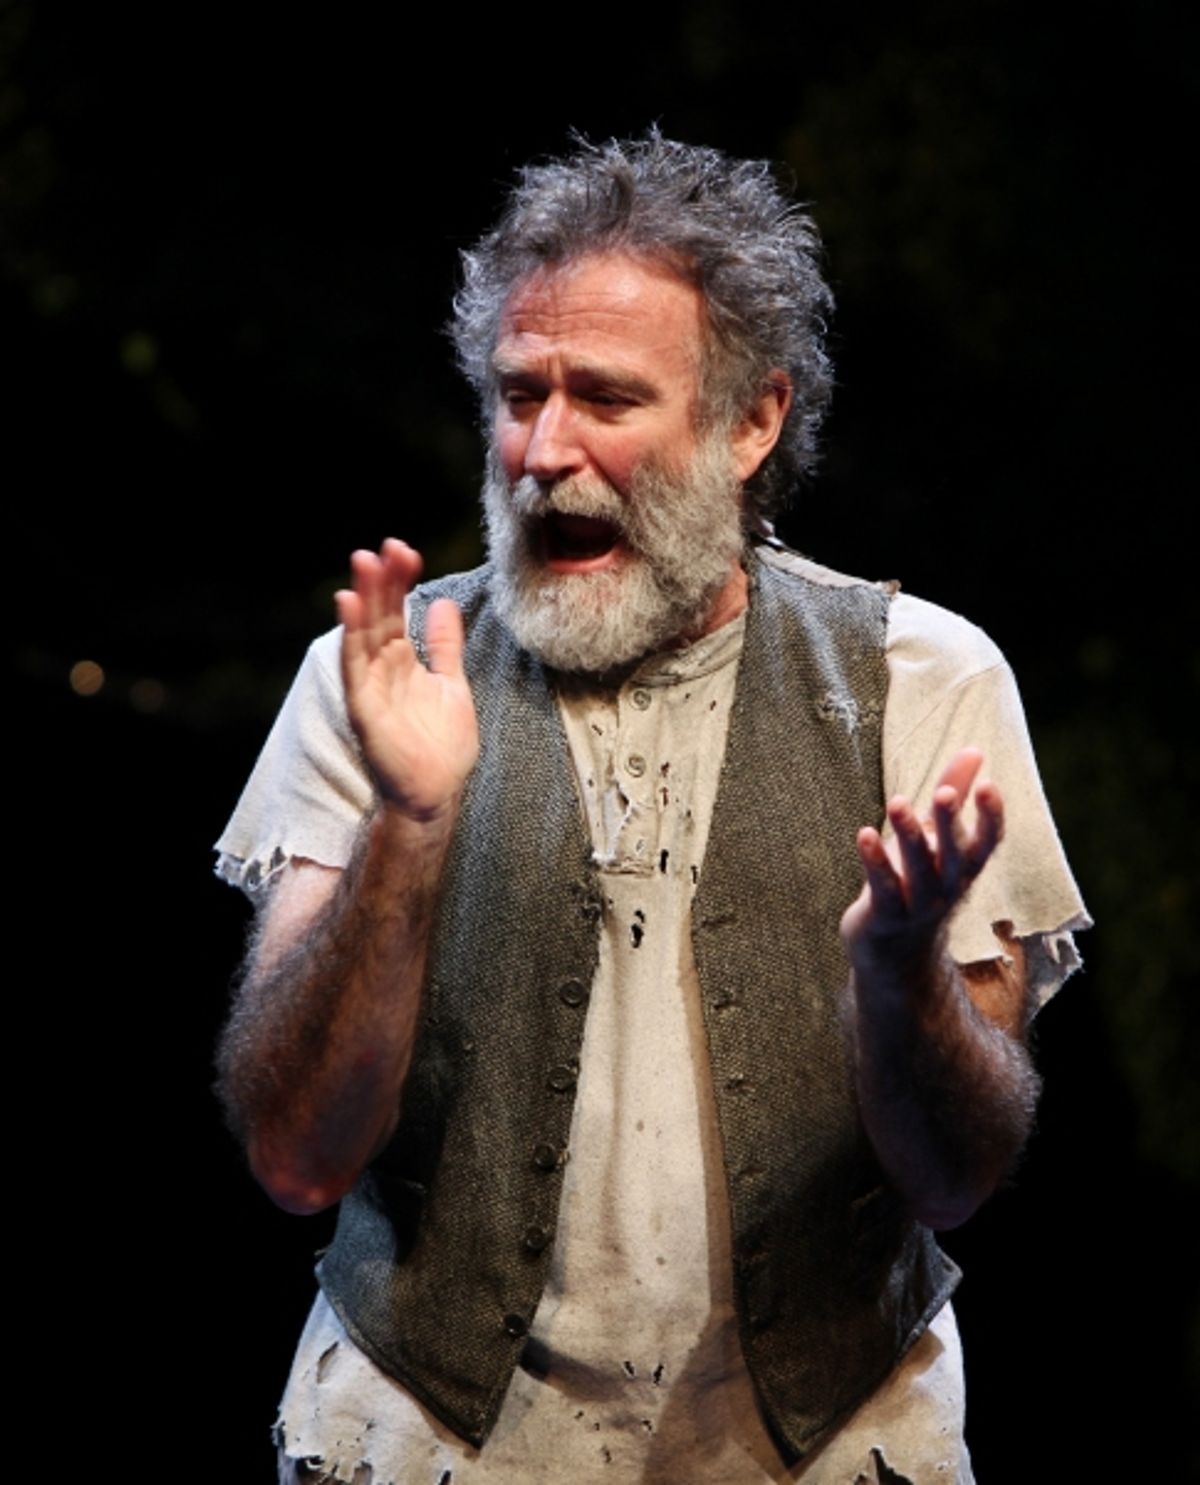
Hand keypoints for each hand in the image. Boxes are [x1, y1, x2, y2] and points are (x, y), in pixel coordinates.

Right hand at [335, 538, 478, 821]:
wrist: (436, 794)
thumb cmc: (442, 747)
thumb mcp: (451, 684)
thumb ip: (445, 646)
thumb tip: (442, 604)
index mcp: (404, 663)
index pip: (399, 612)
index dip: (401, 582)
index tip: (407, 552)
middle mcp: (383, 670)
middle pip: (380, 616)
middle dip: (383, 581)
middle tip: (386, 546)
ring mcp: (371, 686)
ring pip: (364, 633)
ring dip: (364, 597)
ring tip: (364, 561)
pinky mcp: (364, 707)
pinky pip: (354, 665)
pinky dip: (352, 635)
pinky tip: (349, 605)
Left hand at [840, 748, 1003, 974]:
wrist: (895, 952)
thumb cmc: (919, 880)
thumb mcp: (939, 836)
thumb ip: (955, 790)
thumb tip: (976, 749)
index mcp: (964, 865)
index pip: (987, 842)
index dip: (991, 816)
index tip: (990, 785)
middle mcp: (947, 885)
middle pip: (954, 854)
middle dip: (949, 823)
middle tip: (943, 793)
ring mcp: (917, 903)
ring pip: (917, 870)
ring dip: (908, 836)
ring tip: (897, 802)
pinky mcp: (885, 914)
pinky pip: (882, 887)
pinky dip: (875, 862)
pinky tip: (864, 834)